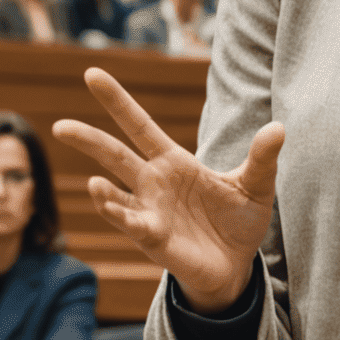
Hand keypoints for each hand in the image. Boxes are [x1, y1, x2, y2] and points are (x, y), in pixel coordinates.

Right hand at [53, 67, 282, 313]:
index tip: (92, 74)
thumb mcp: (256, 184)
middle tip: (60, 125)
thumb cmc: (238, 220)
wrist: (237, 265)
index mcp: (174, 162)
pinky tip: (108, 203)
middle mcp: (154, 184)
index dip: (117, 101)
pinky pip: (133, 226)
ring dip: (102, 191)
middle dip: (89, 140)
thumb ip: (263, 157)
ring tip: (94, 181)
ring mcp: (150, 212)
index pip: (139, 125)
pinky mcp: (155, 240)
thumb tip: (279, 127)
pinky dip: (121, 216)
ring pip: (115, 196)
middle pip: (116, 155)